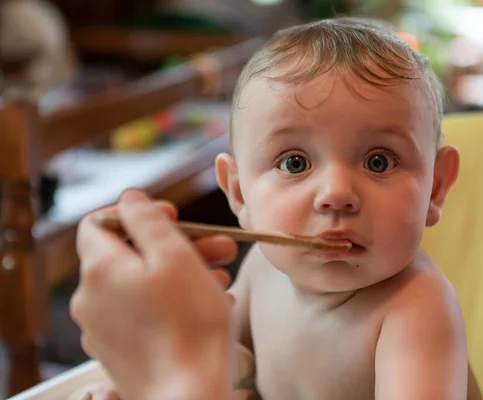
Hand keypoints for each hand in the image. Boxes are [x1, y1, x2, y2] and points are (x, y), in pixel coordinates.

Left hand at [70, 189, 237, 399]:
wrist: (188, 395)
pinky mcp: (120, 350)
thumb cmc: (188, 324)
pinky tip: (211, 303)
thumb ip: (147, 220)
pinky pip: (145, 312)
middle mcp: (92, 297)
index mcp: (100, 268)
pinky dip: (174, 300)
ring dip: (183, 272)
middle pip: (131, 254)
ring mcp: (104, 327)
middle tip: (219, 246)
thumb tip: (131, 198)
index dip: (137, 213)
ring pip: (143, 284)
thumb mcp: (173, 256)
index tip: (174, 218)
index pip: (100, 222)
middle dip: (177, 244)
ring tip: (224, 276)